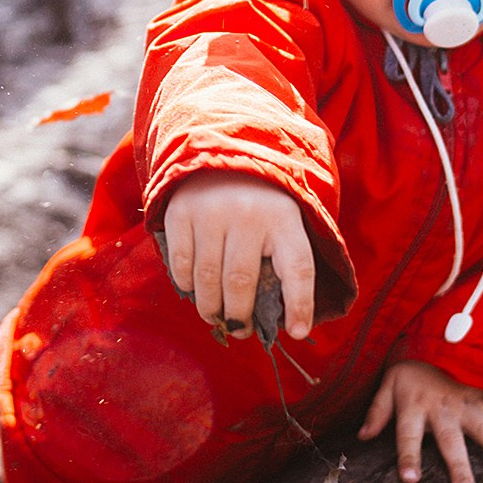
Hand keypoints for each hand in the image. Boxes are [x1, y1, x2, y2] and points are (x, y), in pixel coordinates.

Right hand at [160, 171, 315, 339]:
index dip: (300, 305)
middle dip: (239, 317)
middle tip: (240, 330)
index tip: (296, 332)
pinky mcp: (182, 212)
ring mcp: (212, 212)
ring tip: (215, 317)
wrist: (223, 150)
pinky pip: (182, 264)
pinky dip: (187, 284)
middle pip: (241, 283)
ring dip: (210, 308)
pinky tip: (194, 289)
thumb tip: (288, 318)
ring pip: (208, 279)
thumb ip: (286, 256)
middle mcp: (249, 213)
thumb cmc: (260, 199)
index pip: (298, 268)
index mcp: (285, 216)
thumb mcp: (284, 217)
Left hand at [358, 360, 482, 482]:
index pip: (407, 435)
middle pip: (451, 439)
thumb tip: (362, 437)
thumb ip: (377, 411)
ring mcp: (467, 403)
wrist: (436, 336)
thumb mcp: (387, 384)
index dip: (408, 456)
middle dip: (459, 466)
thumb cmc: (409, 368)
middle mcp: (443, 408)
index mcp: (415, 406)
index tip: (411, 480)